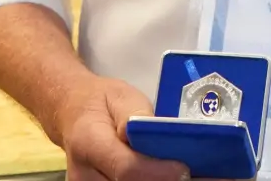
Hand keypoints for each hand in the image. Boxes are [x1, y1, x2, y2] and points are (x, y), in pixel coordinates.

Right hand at [56, 76, 190, 180]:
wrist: (72, 114)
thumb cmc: (101, 103)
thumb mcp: (122, 97)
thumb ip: (139, 116)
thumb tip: (157, 135)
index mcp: (88, 142)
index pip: (126, 167)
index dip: (158, 171)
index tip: (185, 169)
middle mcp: (84, 174)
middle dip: (165, 180)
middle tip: (198, 174)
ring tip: (194, 174)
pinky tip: (172, 175)